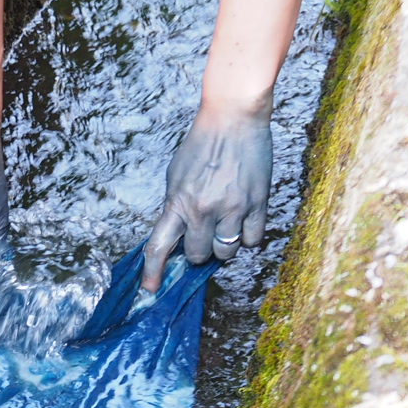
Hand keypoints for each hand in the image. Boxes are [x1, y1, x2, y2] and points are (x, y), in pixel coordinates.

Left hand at [142, 104, 273, 290]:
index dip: (153, 273)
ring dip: (223, 246)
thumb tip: (177, 235)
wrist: (233, 117)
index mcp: (177, 202)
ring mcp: (231, 209)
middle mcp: (203, 210)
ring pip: (226, 254)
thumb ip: (176, 206)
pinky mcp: (257, 203)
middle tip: (203, 236)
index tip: (150, 290)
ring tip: (224, 226)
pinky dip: (247, 238)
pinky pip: (252, 241)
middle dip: (198, 252)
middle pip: (197, 256)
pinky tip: (243, 222)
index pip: (159, 247)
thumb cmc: (202, 143)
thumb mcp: (176, 175)